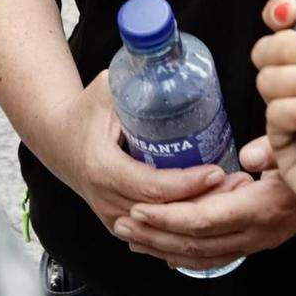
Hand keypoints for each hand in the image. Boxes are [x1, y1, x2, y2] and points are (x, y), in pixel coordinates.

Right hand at [42, 72, 228, 259]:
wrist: (57, 141)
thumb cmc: (83, 114)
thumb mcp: (104, 91)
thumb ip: (134, 79)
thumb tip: (167, 62)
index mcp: (102, 168)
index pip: (152, 186)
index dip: (187, 183)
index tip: (216, 172)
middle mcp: (107, 200)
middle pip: (164, 213)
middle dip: (205, 202)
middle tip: (239, 185)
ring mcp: (113, 218)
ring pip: (164, 228)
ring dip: (200, 216)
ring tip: (235, 197)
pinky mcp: (121, 225)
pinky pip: (157, 233)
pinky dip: (185, 227)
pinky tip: (214, 215)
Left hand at [121, 141, 295, 270]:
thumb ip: (273, 148)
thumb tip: (252, 154)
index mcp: (262, 207)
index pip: (204, 220)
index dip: (168, 216)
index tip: (139, 207)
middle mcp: (257, 232)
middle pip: (195, 243)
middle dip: (155, 234)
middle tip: (123, 223)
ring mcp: (256, 241)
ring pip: (201, 256)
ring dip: (163, 247)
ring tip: (132, 237)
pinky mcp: (254, 242)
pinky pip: (214, 257)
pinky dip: (184, 256)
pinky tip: (164, 251)